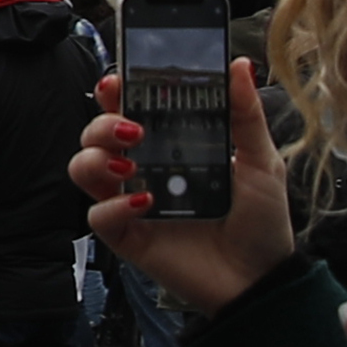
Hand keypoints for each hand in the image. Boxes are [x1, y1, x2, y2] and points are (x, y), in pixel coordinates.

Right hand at [72, 57, 294, 317]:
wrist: (262, 280)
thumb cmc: (262, 222)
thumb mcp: (261, 162)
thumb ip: (245, 115)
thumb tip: (240, 66)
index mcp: (171, 146)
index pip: (129, 108)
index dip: (114, 91)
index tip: (117, 80)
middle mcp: (144, 169)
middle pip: (96, 133)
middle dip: (102, 122)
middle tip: (133, 128)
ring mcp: (131, 202)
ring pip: (83, 168)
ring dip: (95, 157)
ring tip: (130, 163)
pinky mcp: (128, 236)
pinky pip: (98, 214)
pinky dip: (114, 205)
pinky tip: (145, 204)